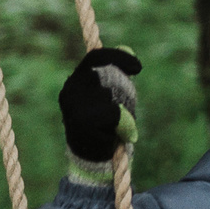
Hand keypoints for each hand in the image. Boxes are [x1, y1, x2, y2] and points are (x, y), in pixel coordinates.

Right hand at [60, 47, 141, 162]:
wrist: (92, 160)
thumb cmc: (104, 126)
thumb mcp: (112, 96)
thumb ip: (117, 74)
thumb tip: (127, 48)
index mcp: (76, 81)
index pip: (95, 57)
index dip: (118, 57)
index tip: (138, 67)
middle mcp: (70, 90)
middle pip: (103, 72)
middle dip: (122, 86)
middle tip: (126, 105)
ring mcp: (73, 105)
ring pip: (110, 94)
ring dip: (122, 110)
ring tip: (117, 125)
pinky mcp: (81, 121)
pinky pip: (113, 113)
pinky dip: (123, 124)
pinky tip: (118, 134)